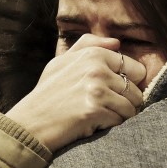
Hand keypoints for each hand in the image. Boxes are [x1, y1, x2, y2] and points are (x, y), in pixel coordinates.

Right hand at [5, 34, 145, 151]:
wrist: (30, 123)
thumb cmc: (47, 93)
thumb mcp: (62, 62)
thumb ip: (89, 46)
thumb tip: (117, 42)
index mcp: (93, 54)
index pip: (136, 69)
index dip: (128, 84)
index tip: (113, 92)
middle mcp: (97, 69)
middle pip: (136, 90)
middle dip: (126, 102)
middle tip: (106, 108)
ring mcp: (96, 89)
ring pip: (131, 107)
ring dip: (120, 116)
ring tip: (100, 116)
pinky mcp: (95, 110)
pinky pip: (121, 120)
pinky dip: (111, 125)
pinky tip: (94, 124)